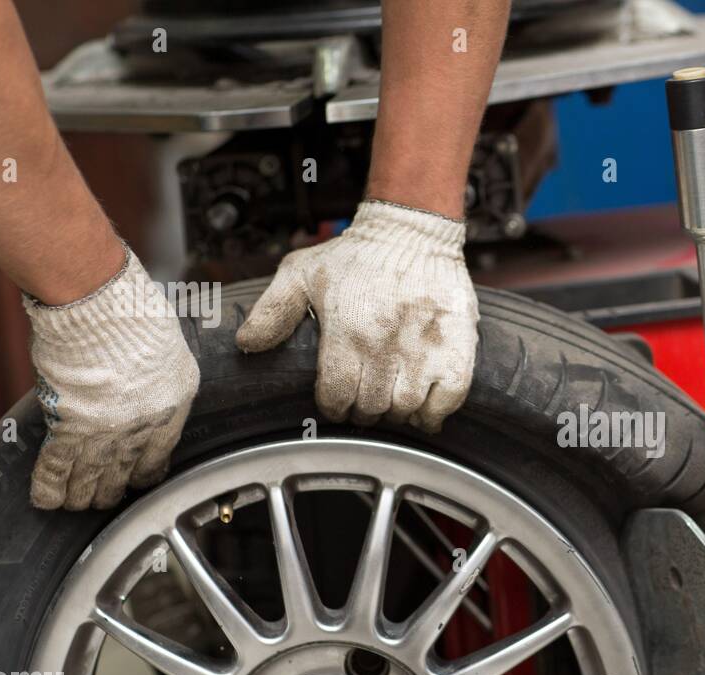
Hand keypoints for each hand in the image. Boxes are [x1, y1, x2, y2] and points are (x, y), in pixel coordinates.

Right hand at [24, 246, 199, 509]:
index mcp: (173, 409)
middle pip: (124, 472)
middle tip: (101, 500)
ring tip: (74, 506)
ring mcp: (107, 430)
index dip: (146, 473)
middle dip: (111, 490)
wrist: (103, 308)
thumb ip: (163, 382)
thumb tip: (149, 391)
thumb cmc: (136, 316)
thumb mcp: (172, 353)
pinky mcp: (70, 424)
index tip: (139, 481)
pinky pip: (58, 464)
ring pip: (91, 476)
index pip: (160, 456)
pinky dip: (50, 485)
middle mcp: (142, 427)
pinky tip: (46, 500)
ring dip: (80, 495)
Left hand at [236, 200, 478, 431]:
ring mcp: (425, 350)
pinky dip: (433, 413)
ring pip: (406, 408)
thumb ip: (273, 310)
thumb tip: (247, 344)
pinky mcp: (457, 350)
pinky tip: (423, 408)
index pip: (337, 396)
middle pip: (371, 407)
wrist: (413, 231)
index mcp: (348, 331)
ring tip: (391, 401)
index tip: (338, 401)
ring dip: (396, 413)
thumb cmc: (357, 255)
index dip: (334, 406)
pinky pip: (447, 400)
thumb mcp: (302, 273)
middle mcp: (386, 345)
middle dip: (363, 410)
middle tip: (365, 400)